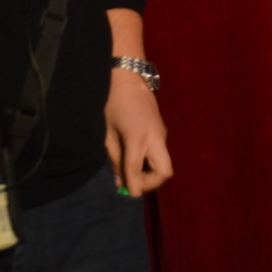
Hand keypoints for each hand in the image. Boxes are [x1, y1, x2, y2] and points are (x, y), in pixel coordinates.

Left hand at [104, 69, 173, 196]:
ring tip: (132, 169)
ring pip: (164, 163)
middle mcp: (155, 137)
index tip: (126, 194)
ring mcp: (161, 133)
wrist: (128, 76)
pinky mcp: (162, 130)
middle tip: (134, 182)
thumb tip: (119, 181)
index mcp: (138, 138)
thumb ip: (114, 158)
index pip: (136, 171)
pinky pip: (160, 152)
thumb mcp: (107, 132)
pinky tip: (135, 156)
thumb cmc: (112, 103)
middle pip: (164, 172)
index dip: (132, 186)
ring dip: (151, 172)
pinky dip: (151, 161)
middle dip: (150, 182)